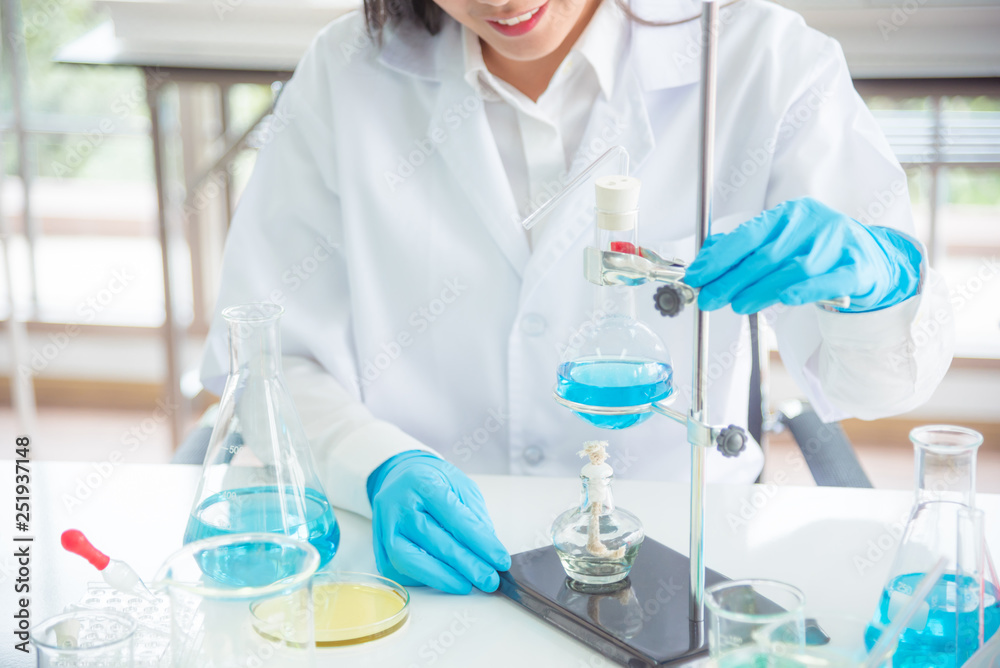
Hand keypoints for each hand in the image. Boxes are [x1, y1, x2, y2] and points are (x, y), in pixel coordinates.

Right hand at [368, 451, 510, 593]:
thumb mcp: (460, 485)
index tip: (500, 559)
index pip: (454, 516)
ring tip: (469, 585)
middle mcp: (397, 505)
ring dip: (443, 577)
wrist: (399, 479)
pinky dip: (426, 579)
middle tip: (489, 579)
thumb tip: (488, 550)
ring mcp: (384, 528)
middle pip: (434, 540)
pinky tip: (448, 580)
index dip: (480, 542)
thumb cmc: (433, 483)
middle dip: (466, 564)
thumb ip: (474, 514)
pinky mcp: (380, 549)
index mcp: (421, 483)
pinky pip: (401, 570)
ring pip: (410, 559)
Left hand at [684, 198, 921, 314]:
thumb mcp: (781, 243)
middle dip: (732, 280)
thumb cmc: (816, 251)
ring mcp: (838, 243)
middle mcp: (814, 222)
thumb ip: (745, 250)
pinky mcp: (857, 267)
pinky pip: (830, 280)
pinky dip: (807, 290)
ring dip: (761, 290)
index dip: (719, 258)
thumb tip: (706, 261)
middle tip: (710, 299)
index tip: (697, 277)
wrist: (870, 258)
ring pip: (794, 269)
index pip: (748, 235)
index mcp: (790, 213)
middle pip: (767, 255)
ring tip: (738, 305)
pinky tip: (787, 299)